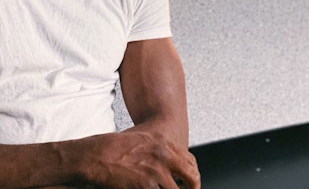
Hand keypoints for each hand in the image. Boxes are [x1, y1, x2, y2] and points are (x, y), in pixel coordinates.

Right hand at [76, 128, 199, 188]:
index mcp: (164, 143)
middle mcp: (164, 155)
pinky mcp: (146, 185)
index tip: (191, 184)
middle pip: (191, 177)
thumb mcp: (143, 140)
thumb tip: (171, 165)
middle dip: (192, 188)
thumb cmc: (116, 148)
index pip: (190, 162)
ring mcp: (157, 171)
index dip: (193, 175)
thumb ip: (160, 151)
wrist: (99, 155)